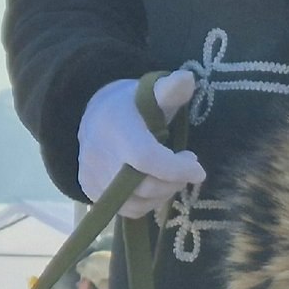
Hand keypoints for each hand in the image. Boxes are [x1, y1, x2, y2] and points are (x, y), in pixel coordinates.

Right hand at [77, 68, 205, 218]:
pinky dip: (146, 202)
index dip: (177, 169)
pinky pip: (126, 209)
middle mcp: (100, 154)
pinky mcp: (90, 188)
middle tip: (187, 167)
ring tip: (170, 175)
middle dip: (175, 181)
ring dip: (163, 194)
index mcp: (118, 129)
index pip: (147, 158)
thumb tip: (188, 78)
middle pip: (146, 185)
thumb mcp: (153, 93)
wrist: (96, 115)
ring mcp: (92, 174)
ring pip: (137, 203)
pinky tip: (153, 184)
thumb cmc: (134, 106)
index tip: (198, 168)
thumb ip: (171, 90)